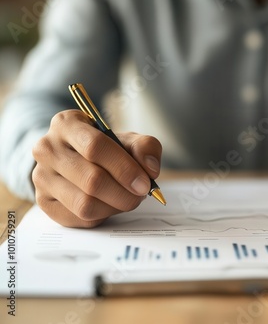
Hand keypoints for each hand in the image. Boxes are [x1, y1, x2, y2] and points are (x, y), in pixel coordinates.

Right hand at [32, 110, 161, 227]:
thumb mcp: (127, 139)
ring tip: (127, 198)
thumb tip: (150, 169)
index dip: (124, 168)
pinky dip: (102, 216)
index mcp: (67, 124)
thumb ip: (145, 147)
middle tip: (141, 194)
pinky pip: (79, 218)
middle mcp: (48, 149)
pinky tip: (109, 204)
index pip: (95, 147)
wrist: (79, 159)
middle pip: (91, 180)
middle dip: (124, 193)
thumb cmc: (106, 148)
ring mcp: (42, 177)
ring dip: (115, 206)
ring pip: (85, 204)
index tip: (144, 183)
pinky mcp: (44, 202)